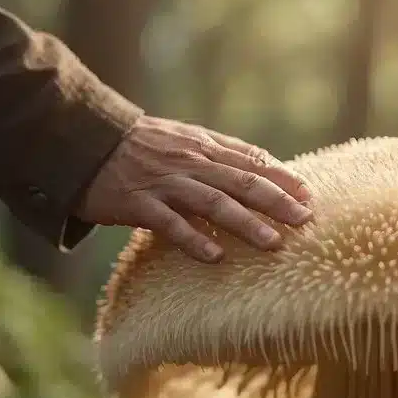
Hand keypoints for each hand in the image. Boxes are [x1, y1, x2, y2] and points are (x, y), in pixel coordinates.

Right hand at [73, 116, 313, 262]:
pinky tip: (215, 258)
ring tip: (274, 244)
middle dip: (277, 202)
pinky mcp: (138, 203)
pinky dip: (194, 240)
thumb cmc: (139, 146)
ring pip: (214, 203)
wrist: (87, 142)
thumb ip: (219, 153)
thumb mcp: (183, 139)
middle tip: (305, 222)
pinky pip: (170, 224)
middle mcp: (190, 162)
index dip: (283, 178)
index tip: (310, 198)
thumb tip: (261, 166)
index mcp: (203, 145)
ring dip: (246, 223)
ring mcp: (165, 183)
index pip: (252, 161)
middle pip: (242, 182)